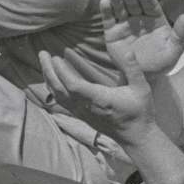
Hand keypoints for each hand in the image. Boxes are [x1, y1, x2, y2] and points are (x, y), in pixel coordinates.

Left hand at [40, 46, 156, 148]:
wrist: (135, 137)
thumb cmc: (139, 111)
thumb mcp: (141, 88)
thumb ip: (131, 67)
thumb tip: (123, 47)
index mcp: (99, 99)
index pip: (73, 85)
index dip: (61, 72)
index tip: (55, 57)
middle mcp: (86, 107)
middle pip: (60, 89)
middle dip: (48, 70)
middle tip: (42, 53)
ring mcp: (81, 112)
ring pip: (57, 96)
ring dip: (48, 78)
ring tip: (44, 61)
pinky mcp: (80, 115)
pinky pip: (61, 101)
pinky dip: (52, 88)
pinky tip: (51, 78)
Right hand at [101, 0, 183, 76]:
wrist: (143, 76)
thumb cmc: (162, 62)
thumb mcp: (174, 50)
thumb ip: (180, 34)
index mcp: (155, 19)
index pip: (150, 5)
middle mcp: (139, 18)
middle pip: (133, 3)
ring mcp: (124, 24)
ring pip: (119, 8)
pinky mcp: (112, 31)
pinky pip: (108, 19)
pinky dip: (105, 10)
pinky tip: (104, 2)